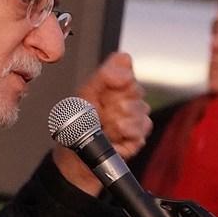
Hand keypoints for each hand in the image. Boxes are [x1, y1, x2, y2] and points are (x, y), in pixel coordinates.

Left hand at [55, 52, 152, 194]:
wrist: (77, 158)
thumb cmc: (77, 127)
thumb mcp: (84, 96)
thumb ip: (104, 75)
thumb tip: (124, 58)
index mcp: (112, 82)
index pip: (124, 64)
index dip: (117, 75)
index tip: (109, 85)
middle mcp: (126, 96)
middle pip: (135, 88)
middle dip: (115, 102)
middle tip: (101, 112)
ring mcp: (135, 115)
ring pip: (138, 109)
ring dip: (117, 120)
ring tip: (105, 127)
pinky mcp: (140, 134)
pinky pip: (140, 128)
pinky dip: (124, 134)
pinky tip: (114, 137)